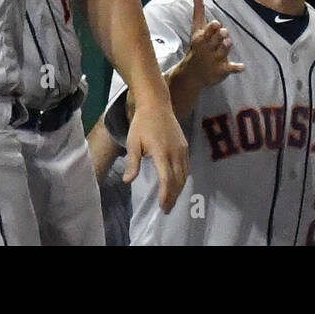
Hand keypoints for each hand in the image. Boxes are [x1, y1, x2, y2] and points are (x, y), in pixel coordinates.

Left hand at [122, 97, 189, 211]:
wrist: (157, 104)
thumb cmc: (141, 124)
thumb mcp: (133, 142)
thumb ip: (132, 162)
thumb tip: (128, 181)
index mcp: (161, 152)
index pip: (167, 178)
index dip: (166, 194)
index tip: (162, 206)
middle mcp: (175, 152)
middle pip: (178, 180)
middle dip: (173, 196)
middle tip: (167, 208)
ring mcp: (182, 148)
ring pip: (184, 174)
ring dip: (179, 188)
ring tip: (171, 199)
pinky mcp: (184, 145)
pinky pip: (186, 166)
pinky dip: (183, 178)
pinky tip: (177, 183)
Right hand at [182, 0, 244, 87]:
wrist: (192, 74)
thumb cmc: (197, 47)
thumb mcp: (196, 30)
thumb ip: (198, 11)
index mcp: (203, 37)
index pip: (209, 30)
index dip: (214, 27)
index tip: (216, 24)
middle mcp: (209, 48)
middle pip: (218, 39)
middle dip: (221, 36)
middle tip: (223, 34)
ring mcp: (215, 60)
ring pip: (223, 51)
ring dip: (226, 47)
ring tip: (227, 43)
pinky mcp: (222, 70)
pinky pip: (230, 68)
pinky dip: (236, 68)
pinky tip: (242, 67)